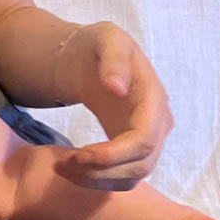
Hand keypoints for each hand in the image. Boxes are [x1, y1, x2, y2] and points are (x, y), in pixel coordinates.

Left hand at [53, 22, 172, 189]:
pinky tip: (71, 168)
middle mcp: (158, 123)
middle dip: (101, 171)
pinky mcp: (131, 149)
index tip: (79, 155)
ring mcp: (147, 139)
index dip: (113, 155)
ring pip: (131, 177)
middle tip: (63, 164)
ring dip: (97, 180)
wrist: (91, 56)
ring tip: (62, 167)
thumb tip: (117, 88)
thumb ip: (113, 59)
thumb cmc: (97, 45)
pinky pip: (121, 176)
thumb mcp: (105, 39)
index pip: (144, 140)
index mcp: (154, 98)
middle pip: (141, 165)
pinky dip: (96, 180)